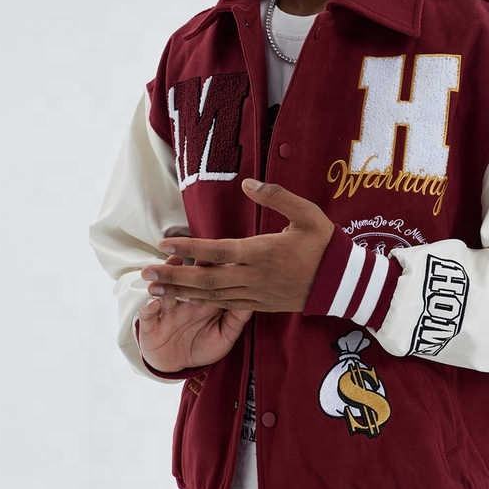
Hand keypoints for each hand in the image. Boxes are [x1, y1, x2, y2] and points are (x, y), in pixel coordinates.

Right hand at [137, 255, 252, 372]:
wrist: (177, 364)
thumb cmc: (205, 345)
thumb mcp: (225, 334)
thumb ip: (237, 318)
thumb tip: (253, 301)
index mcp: (205, 299)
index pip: (208, 276)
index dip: (211, 265)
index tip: (215, 254)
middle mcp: (185, 299)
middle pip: (184, 277)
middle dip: (184, 265)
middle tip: (184, 255)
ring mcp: (166, 309)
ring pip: (162, 290)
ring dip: (161, 280)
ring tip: (160, 272)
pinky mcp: (150, 323)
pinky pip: (147, 313)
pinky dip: (149, 308)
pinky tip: (154, 304)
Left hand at [141, 179, 334, 312]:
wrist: (343, 282)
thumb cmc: (325, 245)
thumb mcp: (307, 214)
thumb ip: (277, 196)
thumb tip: (247, 183)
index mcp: (263, 252)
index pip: (217, 251)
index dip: (188, 249)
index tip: (162, 245)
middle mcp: (255, 276)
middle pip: (206, 279)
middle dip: (173, 276)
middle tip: (145, 274)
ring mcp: (257, 293)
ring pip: (212, 296)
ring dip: (181, 293)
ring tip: (154, 289)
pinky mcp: (260, 304)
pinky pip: (226, 306)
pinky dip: (203, 303)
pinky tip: (185, 300)